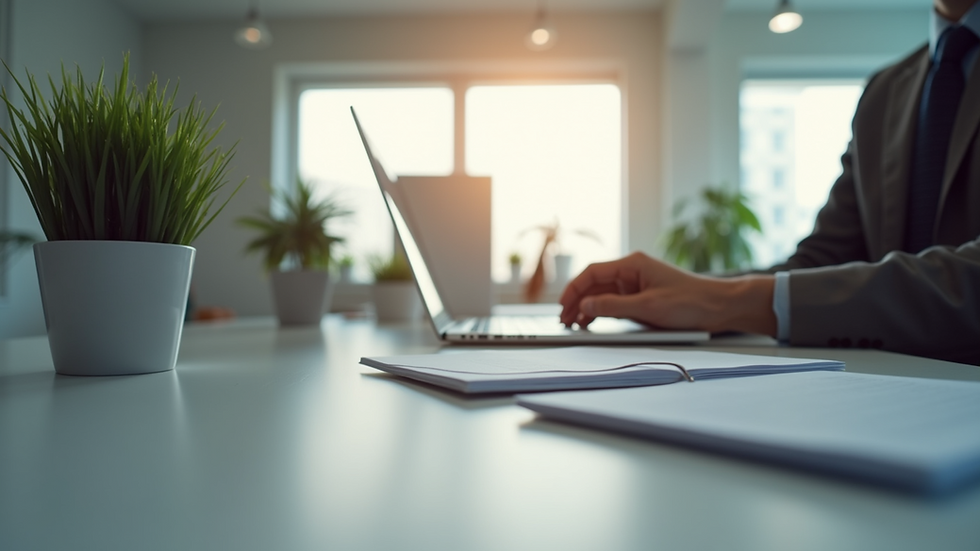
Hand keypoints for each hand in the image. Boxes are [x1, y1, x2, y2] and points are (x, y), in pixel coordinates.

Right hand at [558, 252, 776, 335]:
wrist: (720, 307)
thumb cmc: (690, 301)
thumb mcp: (648, 306)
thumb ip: (613, 306)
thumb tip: (585, 305)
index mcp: (632, 265)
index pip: (593, 273)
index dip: (574, 289)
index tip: (563, 305)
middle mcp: (632, 272)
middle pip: (594, 284)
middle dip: (577, 301)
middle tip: (563, 320)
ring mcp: (637, 285)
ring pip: (602, 295)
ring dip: (587, 308)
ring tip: (573, 324)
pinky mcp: (642, 298)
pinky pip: (615, 303)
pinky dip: (601, 312)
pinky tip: (592, 322)